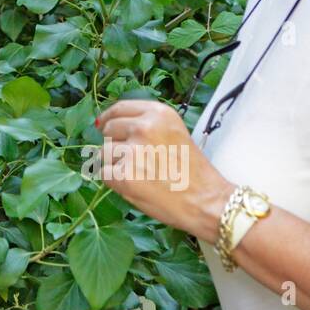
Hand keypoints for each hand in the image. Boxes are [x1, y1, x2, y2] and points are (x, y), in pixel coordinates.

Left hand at [93, 99, 235, 243]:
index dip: (109, 118)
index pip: (120, 108)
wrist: (207, 201)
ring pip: (104, 153)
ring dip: (115, 165)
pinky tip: (136, 186)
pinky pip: (104, 174)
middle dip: (115, 144)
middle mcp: (144, 127)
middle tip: (136, 161)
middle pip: (109, 130)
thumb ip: (146, 125)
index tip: (102, 124)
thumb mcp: (173, 133)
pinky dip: (114, 182)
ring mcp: (132, 151)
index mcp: (159, 114)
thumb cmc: (192, 172)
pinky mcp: (124, 175)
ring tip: (141, 175)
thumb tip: (106, 124)